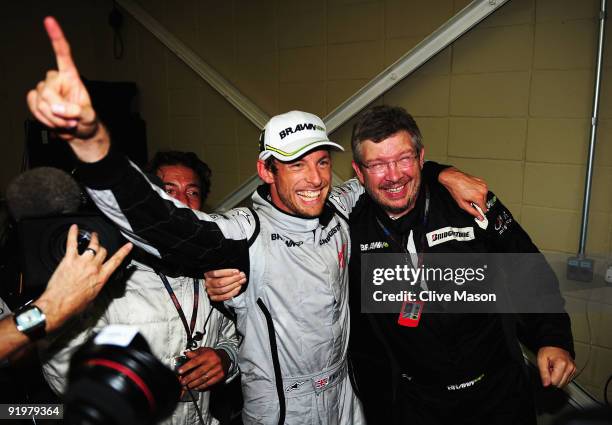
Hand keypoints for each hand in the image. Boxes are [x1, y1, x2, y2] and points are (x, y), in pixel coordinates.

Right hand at [26, 17, 108, 161]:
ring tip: (66, 122)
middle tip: (71, 120)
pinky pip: (33, 108)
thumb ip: (76, 111)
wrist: (79, 132)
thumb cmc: (87, 120)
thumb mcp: (89, 117)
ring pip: (40, 103)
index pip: (63, 54)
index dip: (56, 37)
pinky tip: (55, 122)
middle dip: (59, 111)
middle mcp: (56, 80)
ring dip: (53, 118)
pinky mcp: (37, 100)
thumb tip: (57, 107)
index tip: (49, 21)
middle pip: (47, 91)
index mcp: (71, 77)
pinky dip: (44, 119)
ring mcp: (45, 90)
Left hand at [36, 224, 132, 331]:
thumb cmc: (74, 305)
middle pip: (103, 251)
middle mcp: (94, 268)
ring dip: (94, 239)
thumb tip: (94, 286)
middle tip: (100, 245)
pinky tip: (74, 228)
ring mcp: (82, 262)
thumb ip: (96, 287)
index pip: (116, 261)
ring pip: (92, 245)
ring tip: (93, 235)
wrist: (59, 305)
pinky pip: (72, 243)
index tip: (128, 246)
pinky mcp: (69, 260)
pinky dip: (73, 234)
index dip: (123, 252)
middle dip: (102, 248)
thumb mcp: (92, 297)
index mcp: (101, 277)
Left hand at [177, 348, 229, 390]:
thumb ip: (194, 353)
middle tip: (182, 382)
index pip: (195, 361)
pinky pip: (209, 383)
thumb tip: (186, 354)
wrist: (225, 358)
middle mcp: (213, 362)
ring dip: (194, 384)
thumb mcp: (203, 350)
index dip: (187, 367)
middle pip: (199, 372)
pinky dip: (201, 386)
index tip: (180, 371)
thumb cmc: (212, 354)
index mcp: (208, 355)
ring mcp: (217, 370)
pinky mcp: (220, 376)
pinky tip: (196, 387)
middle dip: (189, 378)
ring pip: (204, 379)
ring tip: (187, 386)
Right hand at [204, 269, 246, 301]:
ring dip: (234, 285)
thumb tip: (238, 272)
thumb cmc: (221, 275)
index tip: (237, 271)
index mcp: (208, 274)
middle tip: (241, 276)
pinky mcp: (214, 297)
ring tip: (241, 281)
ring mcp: (210, 291)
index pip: (216, 273)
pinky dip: (232, 293)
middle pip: (221, 282)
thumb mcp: (223, 270)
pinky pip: (224, 297)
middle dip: (234, 279)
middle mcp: (208, 283)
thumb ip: (228, 270)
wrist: (218, 283)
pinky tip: (237, 288)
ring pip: (223, 290)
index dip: (227, 272)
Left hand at [438, 167, 487, 219]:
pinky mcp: (482, 182)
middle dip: (477, 203)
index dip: (479, 211)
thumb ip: (473, 212)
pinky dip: (478, 191)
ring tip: (469, 194)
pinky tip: (471, 189)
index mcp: (479, 197)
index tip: (476, 210)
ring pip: (484, 196)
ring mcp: (483, 185)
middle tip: (469, 200)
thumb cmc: (456, 189)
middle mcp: (483, 191)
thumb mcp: (463, 204)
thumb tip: (480, 217)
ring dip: (478, 197)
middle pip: (484, 202)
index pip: (485, 209)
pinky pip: (483, 190)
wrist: (454, 178)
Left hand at [537, 346, 575, 387]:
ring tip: (554, 368)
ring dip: (557, 378)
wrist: (555, 344)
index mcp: (562, 364)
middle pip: (560, 384)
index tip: (547, 371)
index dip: (548, 379)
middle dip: (553, 379)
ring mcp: (573, 369)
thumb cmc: (548, 350)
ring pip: (564, 382)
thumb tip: (546, 384)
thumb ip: (543, 373)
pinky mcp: (574, 370)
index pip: (555, 382)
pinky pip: (567, 379)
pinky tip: (558, 369)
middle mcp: (570, 367)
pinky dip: (561, 376)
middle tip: (550, 369)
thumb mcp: (541, 360)